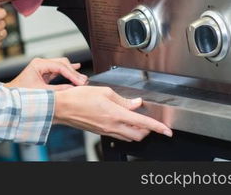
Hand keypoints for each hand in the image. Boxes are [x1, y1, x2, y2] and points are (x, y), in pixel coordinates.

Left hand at [5, 57, 88, 89]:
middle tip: (83, 81)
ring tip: (82, 79)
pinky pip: (58, 70)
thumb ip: (58, 90)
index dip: (72, 74)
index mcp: (39, 64)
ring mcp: (42, 67)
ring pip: (61, 66)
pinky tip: (76, 69)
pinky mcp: (44, 72)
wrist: (11, 97)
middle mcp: (41, 63)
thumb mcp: (43, 93)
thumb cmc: (22, 94)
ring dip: (71, 72)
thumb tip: (72, 89)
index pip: (60, 66)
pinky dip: (67, 72)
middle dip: (73, 72)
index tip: (80, 82)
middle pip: (62, 63)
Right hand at [53, 86, 172, 141]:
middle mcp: (113, 126)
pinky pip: (119, 135)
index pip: (144, 123)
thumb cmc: (79, 98)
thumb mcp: (105, 92)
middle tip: (150, 120)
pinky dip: (126, 130)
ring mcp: (107, 131)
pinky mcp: (101, 132)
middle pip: (139, 135)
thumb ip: (123, 99)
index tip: (167, 130)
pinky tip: (122, 121)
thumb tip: (136, 103)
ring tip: (136, 120)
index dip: (158, 127)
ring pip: (130, 137)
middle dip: (148, 130)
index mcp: (116, 114)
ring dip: (137, 131)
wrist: (63, 108)